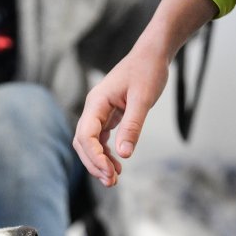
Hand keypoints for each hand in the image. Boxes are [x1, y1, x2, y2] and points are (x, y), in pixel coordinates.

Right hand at [73, 45, 168, 186]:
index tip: (110, 172)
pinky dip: (106, 153)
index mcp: (96, 103)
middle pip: (83, 143)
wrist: (152, 54)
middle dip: (94, 164)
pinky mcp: (107, 115)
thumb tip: (124, 154)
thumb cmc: (147, 70)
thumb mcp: (143, 99)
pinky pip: (100, 139)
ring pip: (89, 144)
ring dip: (99, 162)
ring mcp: (98, 113)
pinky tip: (117, 163)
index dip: (95, 157)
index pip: (86, 136)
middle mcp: (93, 109)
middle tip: (112, 182)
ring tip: (114, 178)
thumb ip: (132, 126)